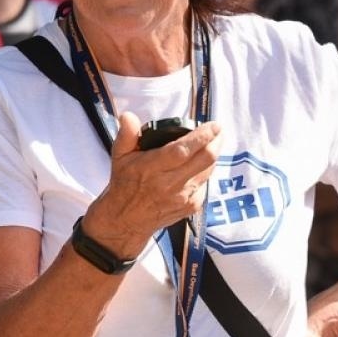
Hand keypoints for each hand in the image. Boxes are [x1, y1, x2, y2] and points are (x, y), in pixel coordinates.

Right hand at [82, 113, 224, 257]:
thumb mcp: (119, 157)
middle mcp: (171, 183)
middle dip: (217, 141)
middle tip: (218, 130)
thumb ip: (126, 135)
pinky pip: (205, 183)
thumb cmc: (124, 185)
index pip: (184, 150)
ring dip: (213, 155)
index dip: (203, 136)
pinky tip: (200, 164)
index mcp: (154, 168)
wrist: (126, 220)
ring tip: (213, 143)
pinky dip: (206, 171)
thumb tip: (128, 116)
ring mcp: (184, 197)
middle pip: (205, 159)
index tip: (214, 125)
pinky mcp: (191, 206)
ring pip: (209, 171)